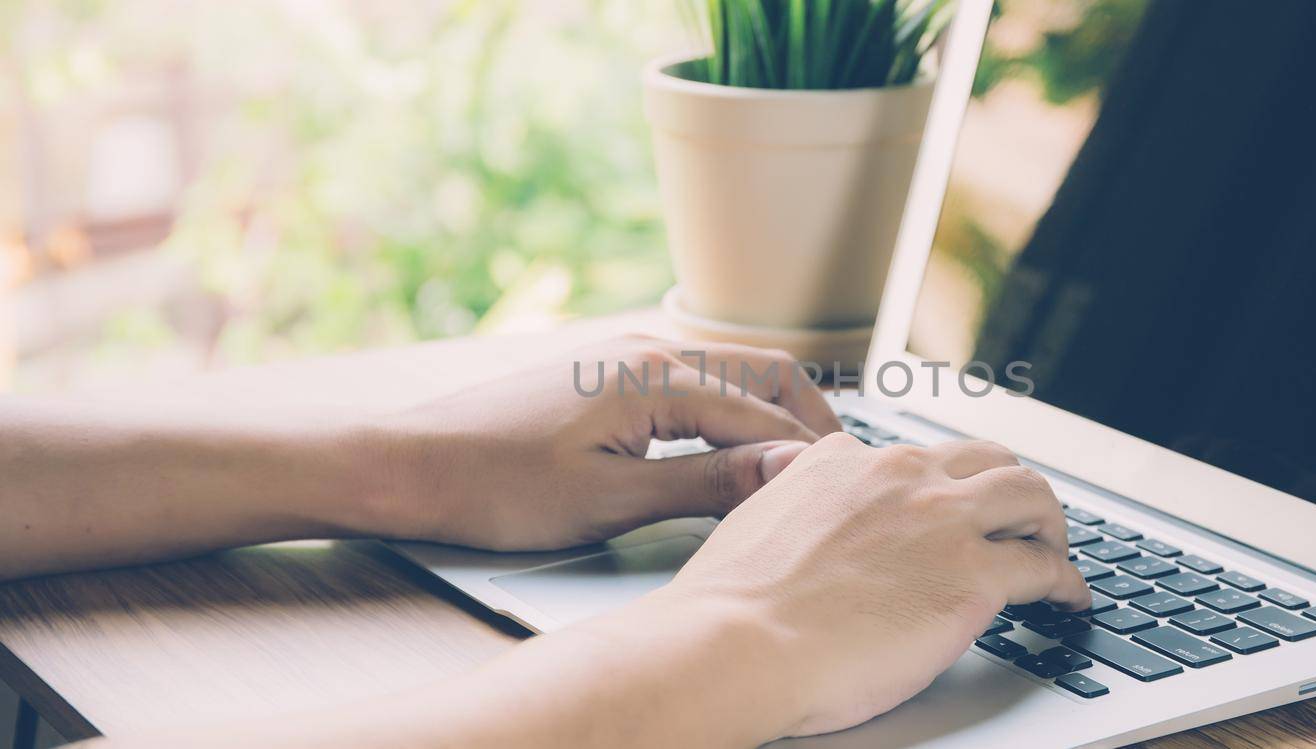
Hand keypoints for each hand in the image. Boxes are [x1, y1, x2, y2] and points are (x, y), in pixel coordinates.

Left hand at [369, 335, 839, 550]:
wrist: (408, 464)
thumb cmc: (495, 485)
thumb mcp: (610, 501)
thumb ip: (705, 485)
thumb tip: (784, 473)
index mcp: (654, 374)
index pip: (763, 413)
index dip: (808, 455)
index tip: (843, 491)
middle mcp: (647, 348)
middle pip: (763, 370)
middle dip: (809, 416)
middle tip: (842, 468)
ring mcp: (625, 354)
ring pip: (731, 369)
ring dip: (774, 408)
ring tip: (803, 458)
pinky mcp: (606, 371)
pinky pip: (695, 377)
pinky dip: (733, 405)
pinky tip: (738, 440)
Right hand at [660, 434, 1091, 737]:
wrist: (734, 643)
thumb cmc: (730, 607)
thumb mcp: (755, 519)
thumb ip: (790, 498)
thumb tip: (794, 496)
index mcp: (844, 462)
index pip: (917, 459)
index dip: (942, 488)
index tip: (949, 511)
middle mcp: (899, 475)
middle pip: (987, 460)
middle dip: (1011, 491)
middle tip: (1020, 524)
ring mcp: (941, 521)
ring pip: (1031, 496)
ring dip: (1050, 525)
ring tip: (1055, 554)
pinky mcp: (972, 577)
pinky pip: (1046, 568)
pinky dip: (1068, 582)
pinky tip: (1068, 599)